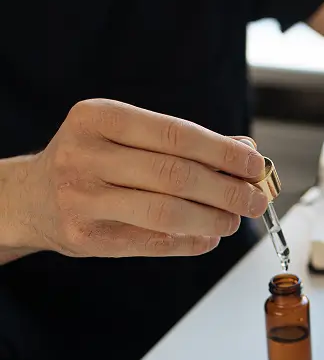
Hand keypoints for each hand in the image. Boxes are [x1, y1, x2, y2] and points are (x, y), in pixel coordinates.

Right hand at [11, 99, 268, 256]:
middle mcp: (85, 155)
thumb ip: (185, 142)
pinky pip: (152, 241)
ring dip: (213, 219)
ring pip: (166, 211)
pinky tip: (210, 237)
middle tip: (256, 200)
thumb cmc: (93, 161)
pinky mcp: (85, 237)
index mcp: (99, 118)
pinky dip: (190, 241)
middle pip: (175, 175)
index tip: (255, 164)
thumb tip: (245, 150)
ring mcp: (81, 198)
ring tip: (235, 220)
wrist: (32, 198)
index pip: (175, 134)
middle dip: (227, 190)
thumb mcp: (129, 137)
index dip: (223, 152)